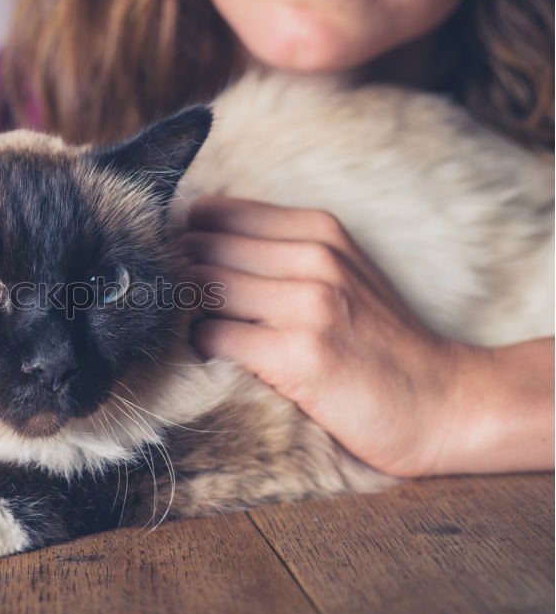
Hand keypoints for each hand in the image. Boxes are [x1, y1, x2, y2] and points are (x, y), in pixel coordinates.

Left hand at [181, 196, 461, 477]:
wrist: (443, 402)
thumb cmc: (378, 339)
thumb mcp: (338, 271)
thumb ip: (275, 250)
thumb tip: (188, 238)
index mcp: (318, 228)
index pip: (211, 212)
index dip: (181, 242)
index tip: (174, 270)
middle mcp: (314, 257)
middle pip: (198, 248)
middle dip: (174, 280)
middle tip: (171, 310)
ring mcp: (308, 304)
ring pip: (200, 289)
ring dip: (185, 316)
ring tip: (195, 336)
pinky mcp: (299, 355)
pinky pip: (212, 338)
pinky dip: (202, 351)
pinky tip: (219, 363)